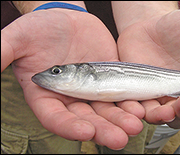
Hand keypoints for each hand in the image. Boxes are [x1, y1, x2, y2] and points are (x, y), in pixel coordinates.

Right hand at [1, 9, 142, 149]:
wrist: (67, 19)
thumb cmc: (41, 29)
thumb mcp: (19, 38)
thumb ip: (4, 51)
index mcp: (47, 95)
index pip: (56, 117)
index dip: (69, 127)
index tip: (86, 132)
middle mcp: (71, 98)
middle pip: (87, 119)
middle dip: (103, 129)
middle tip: (119, 138)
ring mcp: (92, 90)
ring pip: (106, 111)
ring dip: (121, 120)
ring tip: (134, 125)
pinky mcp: (108, 80)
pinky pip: (120, 94)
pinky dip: (130, 102)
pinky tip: (141, 108)